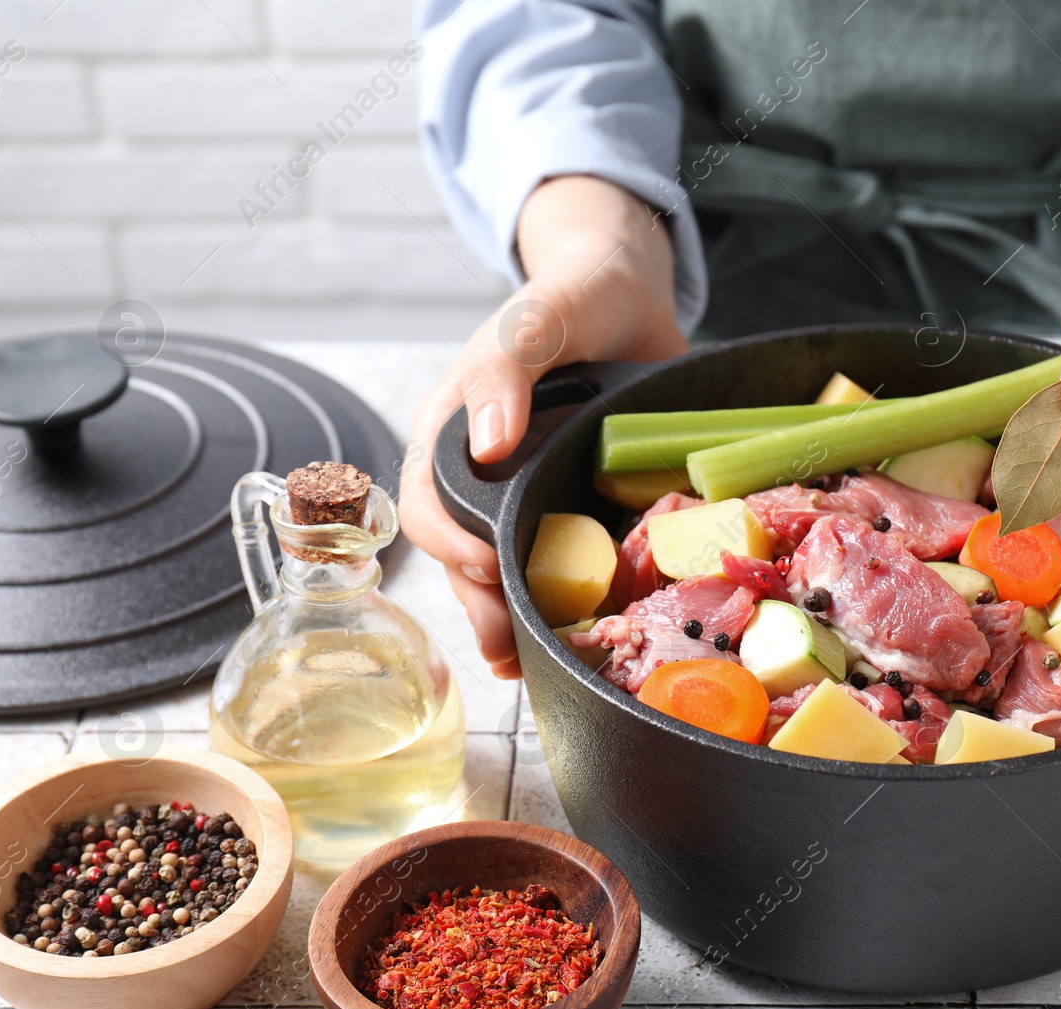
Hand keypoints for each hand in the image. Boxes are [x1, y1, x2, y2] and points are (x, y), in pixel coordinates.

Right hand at [399, 176, 686, 678]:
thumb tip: (486, 441)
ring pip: (505, 572)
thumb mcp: (539, 316)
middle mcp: (481, 473)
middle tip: (516, 653)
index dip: (451, 546)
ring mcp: (526, 494)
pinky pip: (559, 563)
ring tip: (540, 664)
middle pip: (463, 558)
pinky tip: (576, 637)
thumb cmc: (575, 293)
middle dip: (483, 608)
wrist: (631, 294)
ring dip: (517, 621)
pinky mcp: (571, 506)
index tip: (489, 571)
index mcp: (453, 432)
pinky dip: (564, 602)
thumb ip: (507, 365)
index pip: (430, 506)